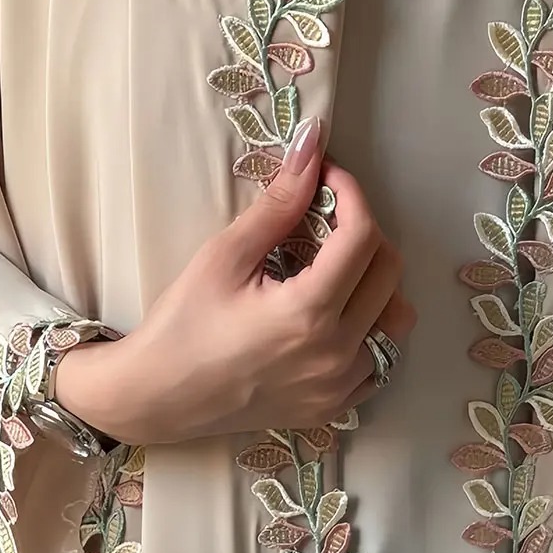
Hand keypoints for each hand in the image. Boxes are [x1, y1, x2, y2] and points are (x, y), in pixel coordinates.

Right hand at [54, 118, 416, 446]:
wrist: (157, 398)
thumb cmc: (182, 325)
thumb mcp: (224, 257)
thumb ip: (278, 204)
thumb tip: (313, 145)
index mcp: (308, 314)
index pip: (362, 237)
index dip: (350, 194)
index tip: (326, 178)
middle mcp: (336, 354)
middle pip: (389, 273)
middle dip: (364, 232)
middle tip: (325, 220)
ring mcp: (340, 386)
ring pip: (395, 319)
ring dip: (375, 284)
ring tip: (333, 271)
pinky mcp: (335, 406)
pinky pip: (381, 360)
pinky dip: (370, 329)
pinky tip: (334, 316)